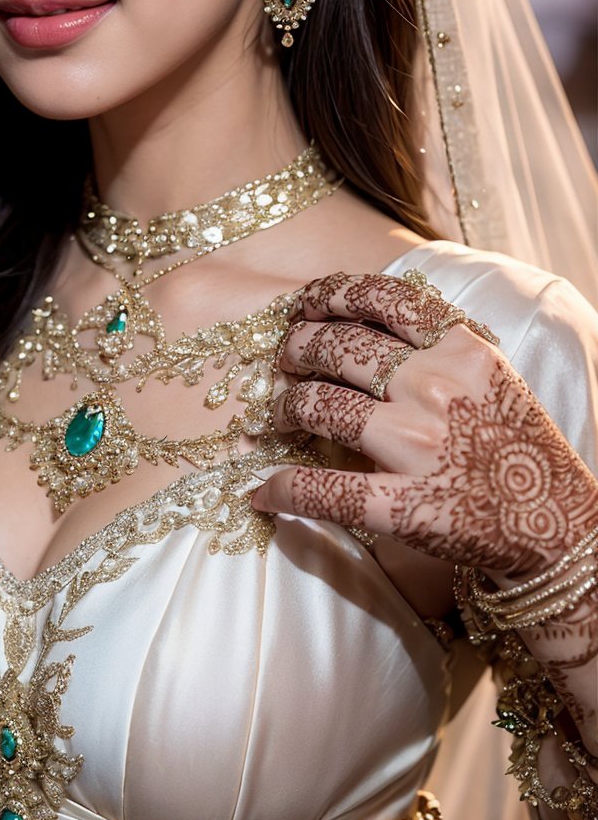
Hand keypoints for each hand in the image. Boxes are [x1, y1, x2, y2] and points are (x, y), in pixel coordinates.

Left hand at [251, 271, 597, 580]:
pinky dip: (283, 488)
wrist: (556, 526)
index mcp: (459, 350)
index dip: (328, 294)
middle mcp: (435, 387)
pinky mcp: (401, 505)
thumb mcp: (490, 376)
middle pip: (338, 347)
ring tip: (276, 414)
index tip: (304, 304)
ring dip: (285, 407)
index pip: (380, 299)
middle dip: (296, 347)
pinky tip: (264, 492)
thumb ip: (436, 345)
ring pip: (321, 406)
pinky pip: (322, 489)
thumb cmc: (519, 449)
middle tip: (283, 358)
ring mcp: (416, 445)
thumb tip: (364, 323)